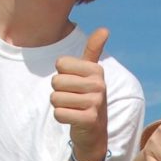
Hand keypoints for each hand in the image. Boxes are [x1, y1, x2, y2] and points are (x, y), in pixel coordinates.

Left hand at [51, 27, 109, 160]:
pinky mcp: (89, 119)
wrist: (94, 131)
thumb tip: (105, 29)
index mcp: (96, 70)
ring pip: (55, 98)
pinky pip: (59, 113)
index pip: (60, 64)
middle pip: (56, 81)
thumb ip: (93, 51)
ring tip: (73, 108)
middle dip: (58, 92)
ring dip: (59, 105)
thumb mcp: (91, 74)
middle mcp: (99, 85)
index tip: (74, 84)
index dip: (61, 75)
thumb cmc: (87, 98)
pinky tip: (73, 118)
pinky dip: (61, 117)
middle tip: (72, 99)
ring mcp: (96, 102)